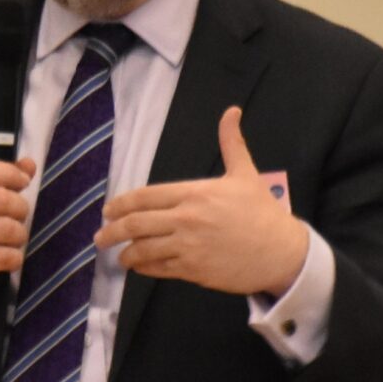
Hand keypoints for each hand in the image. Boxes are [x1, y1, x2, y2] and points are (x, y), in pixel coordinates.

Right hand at [0, 158, 36, 318]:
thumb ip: (0, 184)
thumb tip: (29, 163)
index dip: (9, 173)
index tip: (24, 182)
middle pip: (1, 199)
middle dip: (21, 210)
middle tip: (19, 221)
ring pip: (7, 228)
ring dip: (20, 237)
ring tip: (13, 243)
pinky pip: (5, 256)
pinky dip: (14, 259)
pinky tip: (8, 261)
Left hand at [94, 108, 307, 296]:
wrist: (282, 252)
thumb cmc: (262, 212)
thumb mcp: (245, 174)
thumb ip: (231, 143)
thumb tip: (232, 111)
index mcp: (194, 193)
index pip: (145, 197)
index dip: (121, 204)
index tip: (108, 211)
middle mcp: (186, 219)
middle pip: (136, 224)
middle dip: (112, 231)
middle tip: (100, 237)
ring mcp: (188, 246)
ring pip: (144, 250)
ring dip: (127, 254)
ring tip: (119, 256)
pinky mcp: (194, 270)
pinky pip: (160, 269)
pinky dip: (145, 268)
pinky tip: (140, 267)